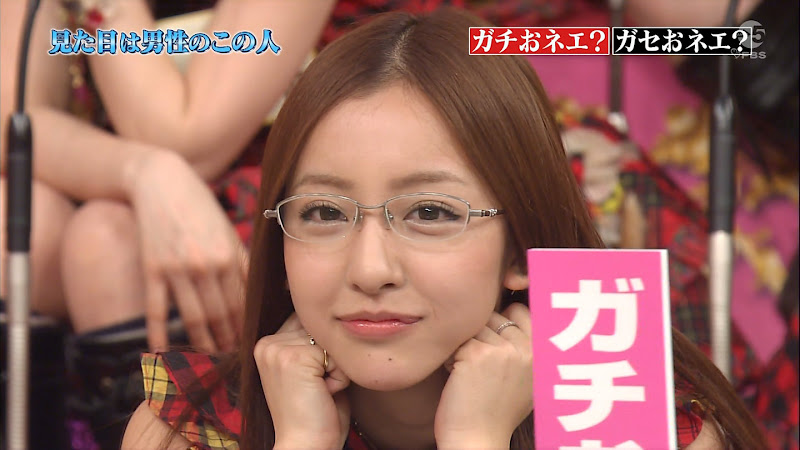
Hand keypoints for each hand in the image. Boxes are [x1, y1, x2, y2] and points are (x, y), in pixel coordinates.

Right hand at [126, 150, 247, 352]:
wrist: (162, 182)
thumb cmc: (200, 207)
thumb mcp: (228, 232)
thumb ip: (241, 262)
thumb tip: (257, 293)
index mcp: (230, 256)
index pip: (242, 303)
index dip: (245, 328)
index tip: (248, 344)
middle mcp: (206, 265)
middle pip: (220, 315)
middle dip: (227, 340)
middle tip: (231, 360)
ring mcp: (178, 269)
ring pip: (193, 317)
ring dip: (202, 342)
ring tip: (208, 360)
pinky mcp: (153, 269)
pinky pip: (157, 309)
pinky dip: (159, 333)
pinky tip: (161, 352)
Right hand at [254, 314, 350, 448]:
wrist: (306, 447)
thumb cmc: (316, 414)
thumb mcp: (311, 370)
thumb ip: (313, 342)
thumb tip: (335, 317)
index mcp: (268, 345)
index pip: (309, 322)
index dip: (323, 351)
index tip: (312, 382)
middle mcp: (267, 343)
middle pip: (322, 328)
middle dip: (330, 359)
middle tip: (317, 389)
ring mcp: (277, 349)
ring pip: (331, 341)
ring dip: (336, 368)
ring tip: (319, 391)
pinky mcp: (292, 357)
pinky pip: (336, 355)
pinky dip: (340, 377)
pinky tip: (323, 394)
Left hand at [435, 303, 532, 447]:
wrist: (478, 440)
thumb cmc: (497, 412)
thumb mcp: (527, 379)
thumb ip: (525, 347)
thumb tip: (512, 311)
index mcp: (542, 352)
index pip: (519, 311)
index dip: (501, 323)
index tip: (493, 348)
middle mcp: (527, 348)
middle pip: (493, 315)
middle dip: (481, 335)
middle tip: (480, 368)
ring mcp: (503, 350)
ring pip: (473, 326)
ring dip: (464, 345)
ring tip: (470, 374)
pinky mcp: (476, 354)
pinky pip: (456, 341)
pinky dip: (450, 358)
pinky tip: (458, 380)